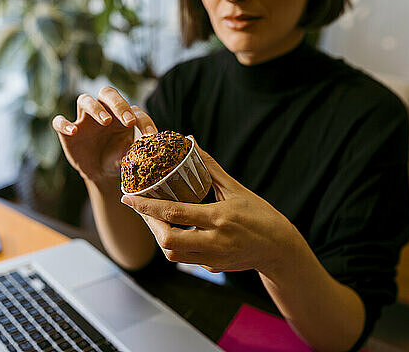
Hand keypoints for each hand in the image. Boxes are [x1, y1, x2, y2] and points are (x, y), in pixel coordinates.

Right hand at [52, 86, 157, 184]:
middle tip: (128, 121)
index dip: (143, 121)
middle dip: (118, 104)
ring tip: (106, 121)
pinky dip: (64, 123)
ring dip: (95, 108)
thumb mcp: (130, 155)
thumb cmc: (118, 157)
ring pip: (84, 100)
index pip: (133, 109)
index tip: (150, 136)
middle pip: (107, 93)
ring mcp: (84, 120)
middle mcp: (103, 111)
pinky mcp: (67, 132)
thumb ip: (137, 149)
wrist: (101, 173)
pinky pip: (60, 121)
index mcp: (122, 114)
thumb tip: (148, 147)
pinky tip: (74, 131)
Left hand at [120, 139, 297, 274]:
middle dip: (150, 225)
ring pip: (173, 254)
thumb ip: (210, 167)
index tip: (128, 198)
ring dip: (160, 236)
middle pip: (168, 241)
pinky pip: (186, 258)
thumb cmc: (259, 214)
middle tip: (141, 209)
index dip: (147, 207)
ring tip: (155, 218)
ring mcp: (213, 258)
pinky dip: (176, 245)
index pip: (174, 213)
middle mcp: (215, 241)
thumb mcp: (236, 188)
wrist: (280, 248)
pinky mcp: (213, 267)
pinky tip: (174, 229)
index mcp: (219, 217)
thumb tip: (191, 141)